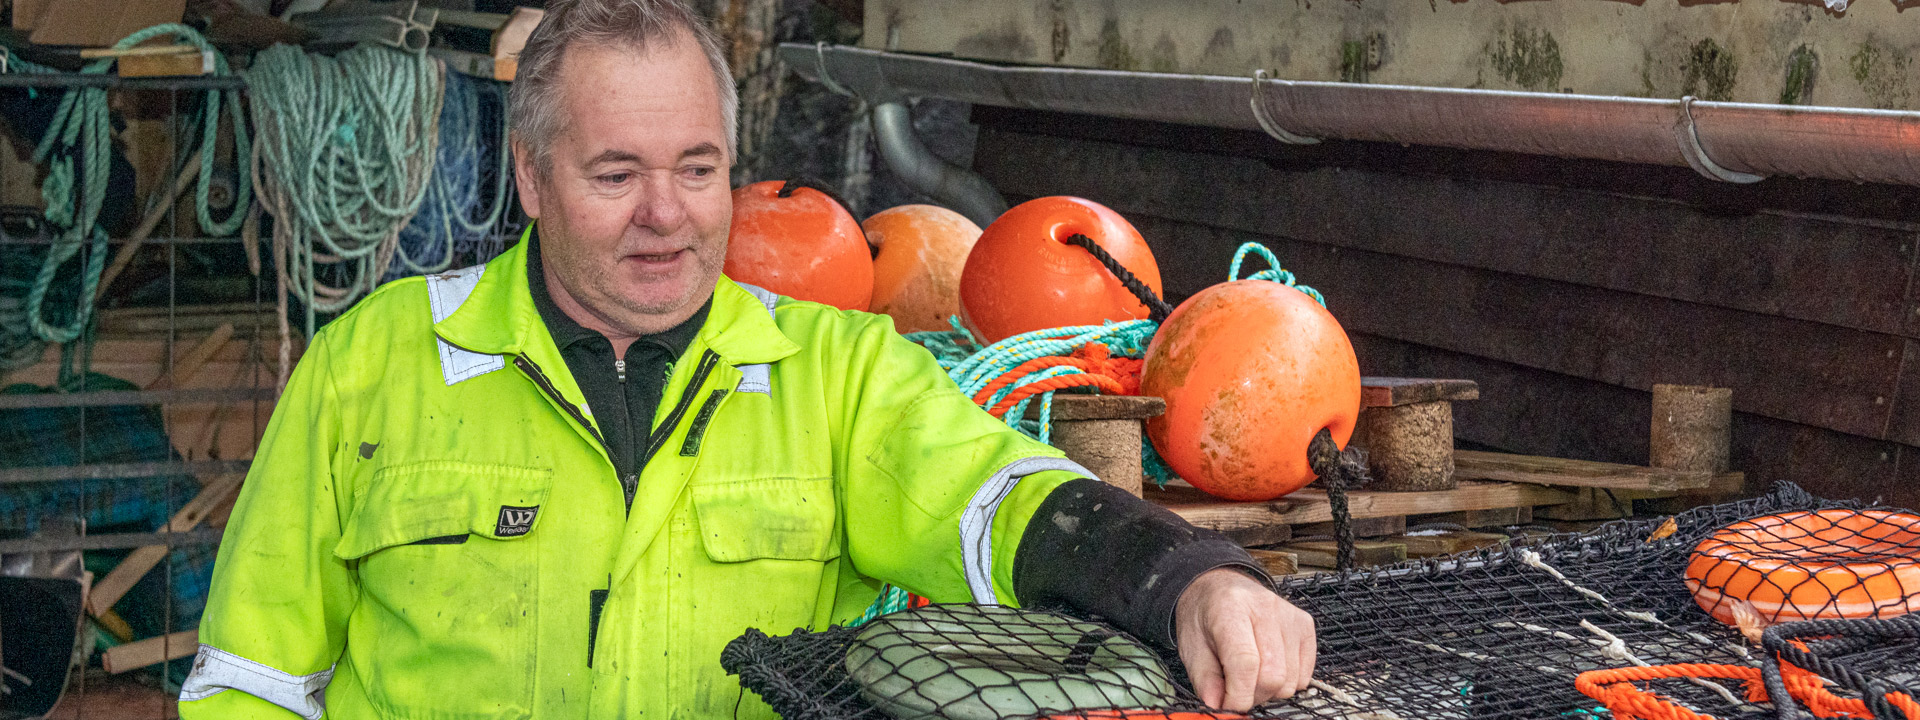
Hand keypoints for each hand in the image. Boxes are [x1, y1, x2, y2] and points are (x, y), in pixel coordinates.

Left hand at [1172, 568, 1315, 710]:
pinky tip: (1268, 668)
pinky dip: (1286, 682)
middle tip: (1236, 689)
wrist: (1220, 586)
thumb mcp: (1191, 646)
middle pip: (1272, 675)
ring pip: (1290, 680)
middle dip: (1252, 695)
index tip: (1228, 705)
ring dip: (1269, 691)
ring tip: (1251, 676)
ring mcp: (1290, 615)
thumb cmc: (1204, 616)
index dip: (1238, 695)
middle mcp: (1265, 607)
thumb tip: (1218, 706)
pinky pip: (1304, 675)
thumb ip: (1204, 679)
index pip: (1245, 663)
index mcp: (1230, 608)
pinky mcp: (1305, 625)